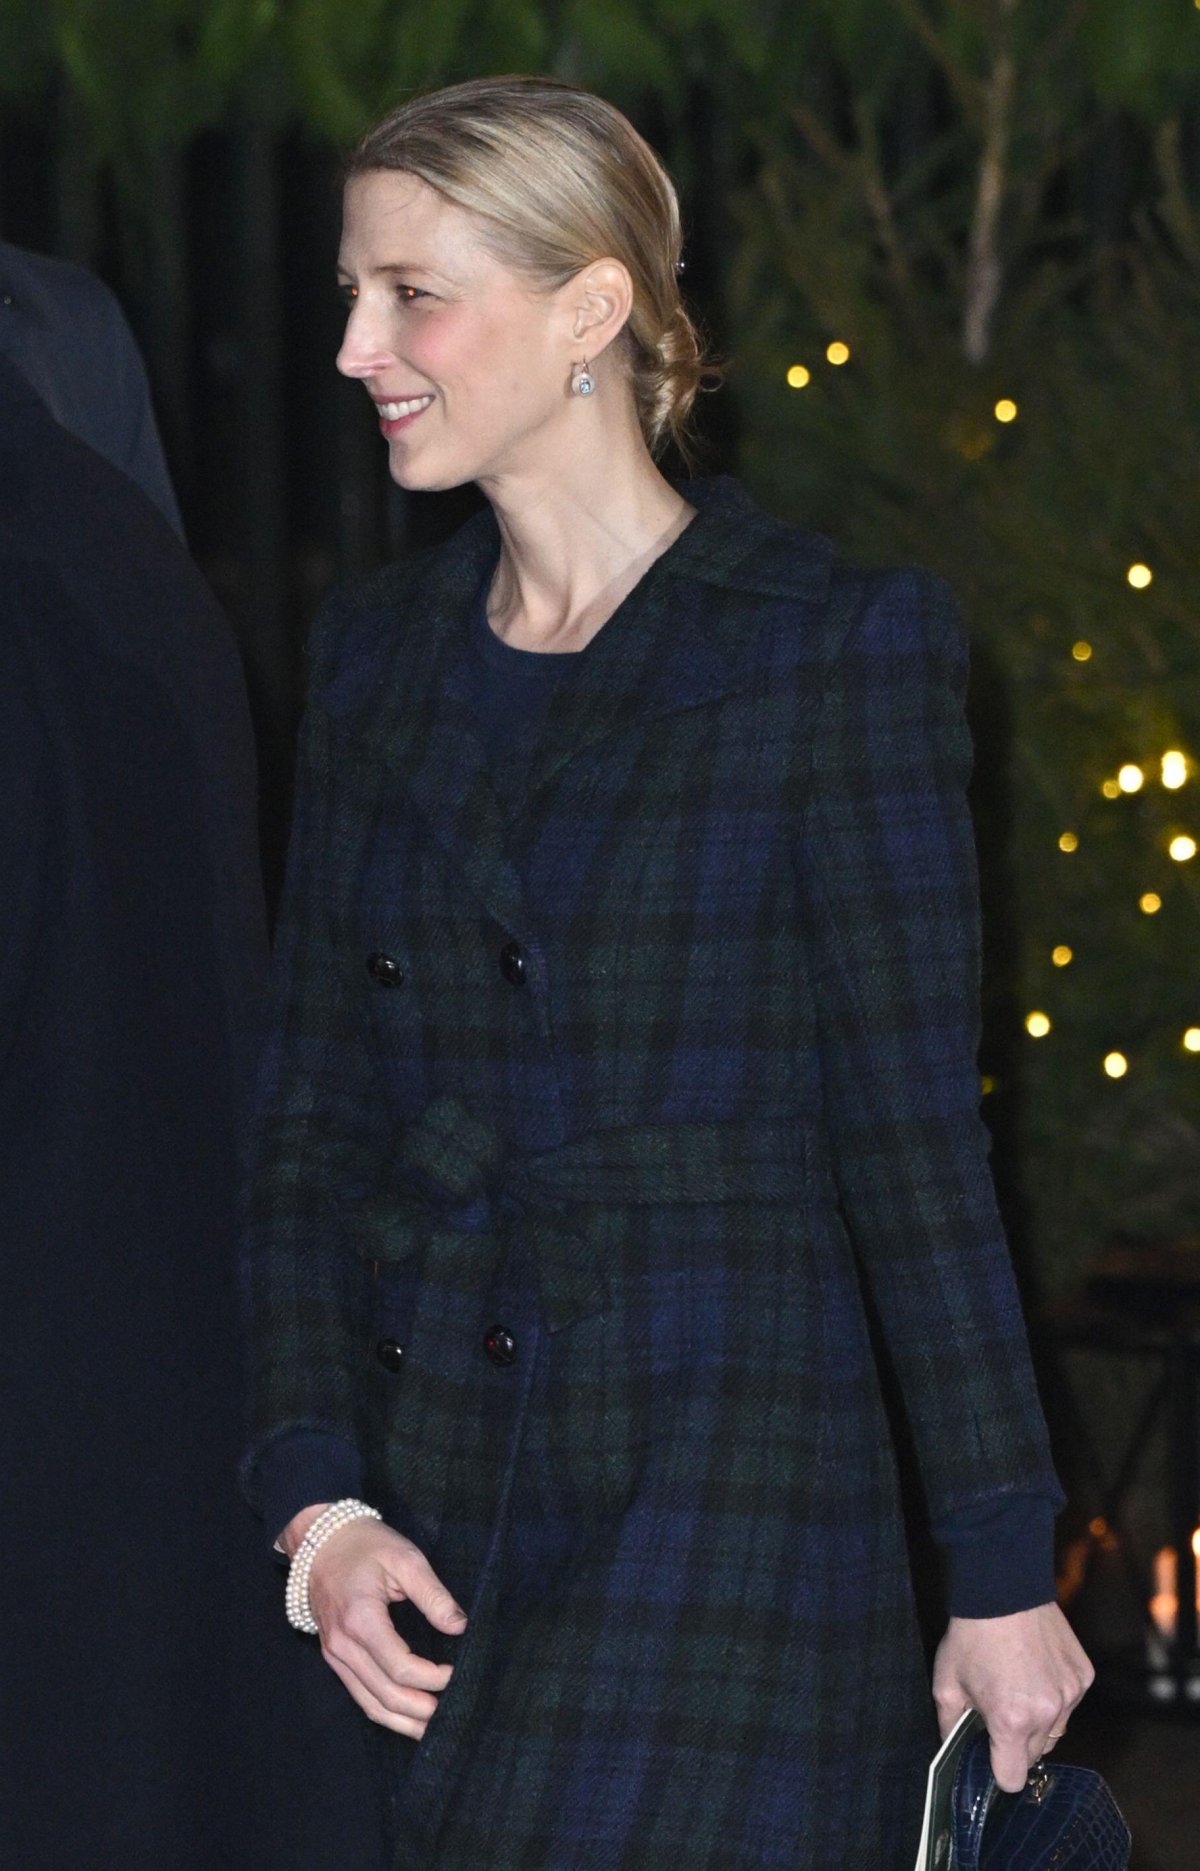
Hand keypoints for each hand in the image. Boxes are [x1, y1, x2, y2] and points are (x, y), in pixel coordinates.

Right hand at [282, 1505, 467, 1738]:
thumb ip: (432, 1594)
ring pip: (369, 1704)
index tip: (457, 1674)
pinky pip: (359, 1694)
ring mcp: (335, 1655)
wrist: (322, 1539)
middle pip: (385, 1695)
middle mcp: (343, 1645)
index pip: (400, 1668)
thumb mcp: (405, 1557)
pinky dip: (384, 1711)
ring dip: (403, 1722)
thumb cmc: (366, 1545)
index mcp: (361, 1620)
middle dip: (421, 1711)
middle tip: (454, 1713)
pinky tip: (407, 1717)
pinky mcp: (334, 1657)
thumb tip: (460, 1626)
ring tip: (435, 1730)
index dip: (433, 1679)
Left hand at [932, 1603, 1093, 1792]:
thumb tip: (954, 1752)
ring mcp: (1069, 1695)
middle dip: (1016, 1742)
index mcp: (1011, 1721)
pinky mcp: (1083, 1677)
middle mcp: (1046, 1714)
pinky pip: (1069, 1703)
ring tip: (1018, 1686)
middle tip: (999, 1709)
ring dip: (1038, 1721)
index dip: (999, 1770)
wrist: (1004, 1590)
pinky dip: (1055, 1696)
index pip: (1012, 1779)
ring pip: (1055, 1731)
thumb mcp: (946, 1683)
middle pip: (1034, 1756)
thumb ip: (950, 1727)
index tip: (991, 1754)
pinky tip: (1036, 1669)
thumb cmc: (972, 1636)